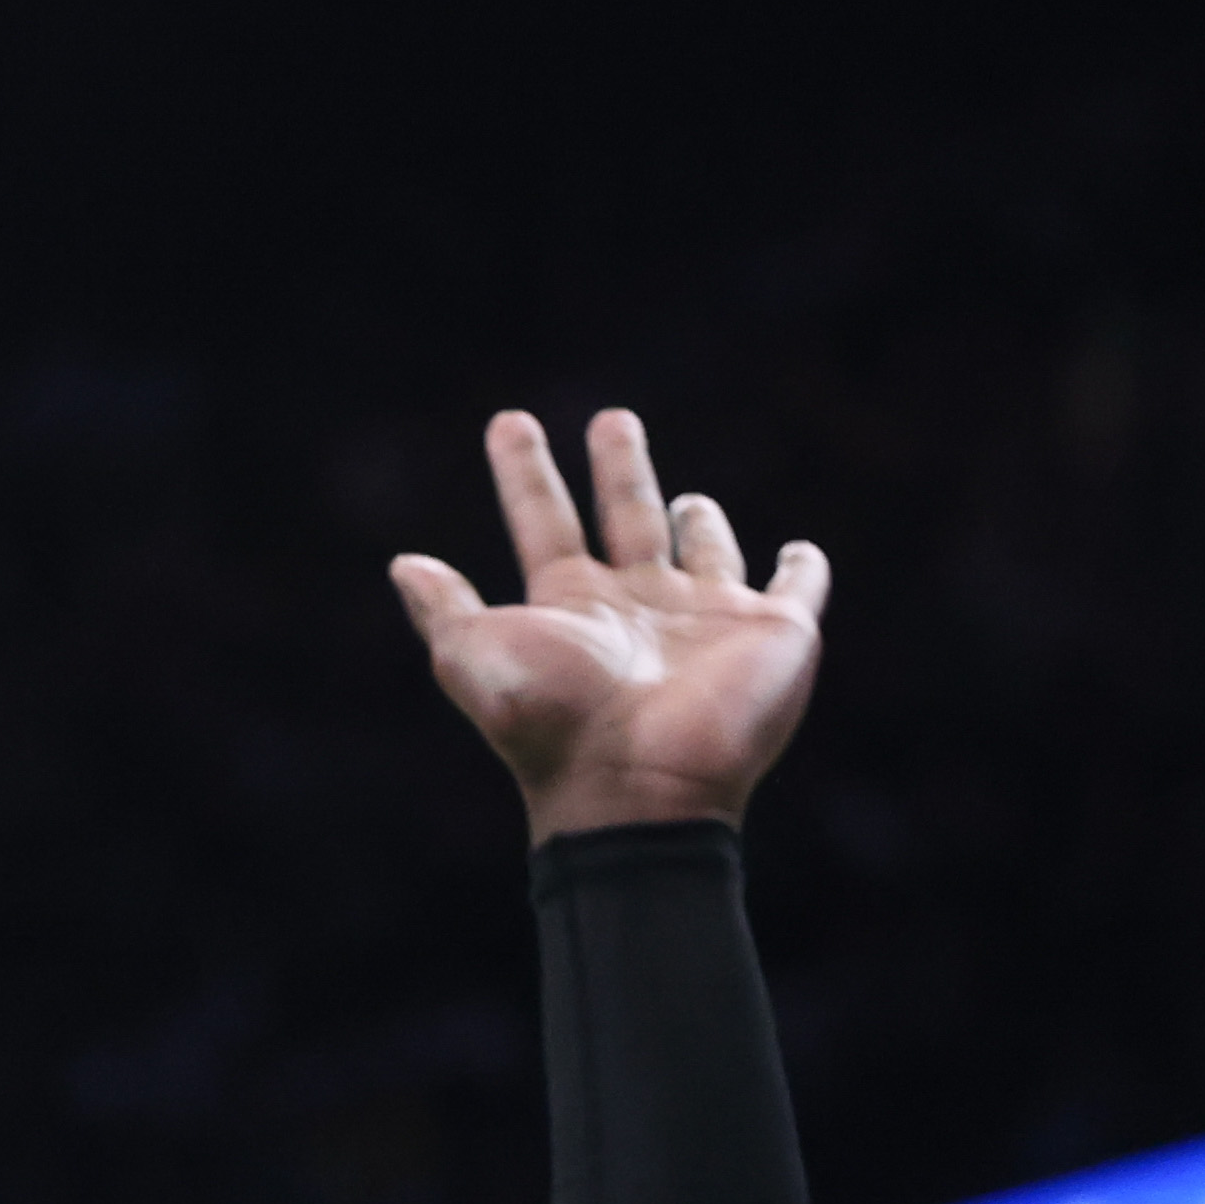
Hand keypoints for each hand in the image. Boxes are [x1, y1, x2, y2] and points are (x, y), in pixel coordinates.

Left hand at [391, 409, 826, 842]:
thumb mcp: (472, 657)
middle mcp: (638, 605)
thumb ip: (443, 610)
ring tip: (687, 500)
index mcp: (572, 605)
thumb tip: (402, 564)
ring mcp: (707, 617)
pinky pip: (798, 586)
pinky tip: (798, 553)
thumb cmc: (549, 722)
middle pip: (628, 516)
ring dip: (699, 521)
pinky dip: (802, 566)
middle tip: (611, 420)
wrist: (634, 783)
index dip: (525, 473)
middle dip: (619, 468)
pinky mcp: (774, 631)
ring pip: (706, 549)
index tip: (507, 421)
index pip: (544, 519)